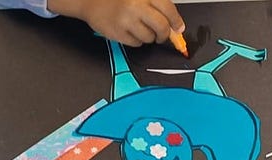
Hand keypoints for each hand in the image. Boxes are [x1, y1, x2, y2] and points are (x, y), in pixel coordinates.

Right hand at [50, 0, 184, 47]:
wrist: (92, 2)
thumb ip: (157, 6)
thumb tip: (174, 26)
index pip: (168, 9)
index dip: (176, 21)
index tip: (178, 28)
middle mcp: (136, 6)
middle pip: (161, 27)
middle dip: (164, 34)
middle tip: (162, 36)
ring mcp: (127, 20)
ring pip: (149, 37)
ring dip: (149, 37)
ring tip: (140, 29)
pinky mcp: (118, 33)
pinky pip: (136, 43)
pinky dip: (137, 40)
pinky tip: (130, 32)